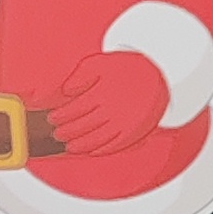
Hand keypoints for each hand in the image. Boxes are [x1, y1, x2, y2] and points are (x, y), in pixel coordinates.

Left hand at [37, 47, 172, 157]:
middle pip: (82, 126)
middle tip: (57, 133)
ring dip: (79, 145)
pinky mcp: (134, 130)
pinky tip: (91, 151)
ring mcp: (123, 121)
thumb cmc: (127, 66)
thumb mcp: (102, 62)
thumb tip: (66, 90)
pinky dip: (101, 150)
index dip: (60, 116)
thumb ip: (81, 74)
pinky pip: (114, 145)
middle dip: (65, 132)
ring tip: (69, 146)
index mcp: (101, 92)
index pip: (73, 110)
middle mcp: (111, 108)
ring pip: (95, 139)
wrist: (160, 70)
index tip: (52, 118)